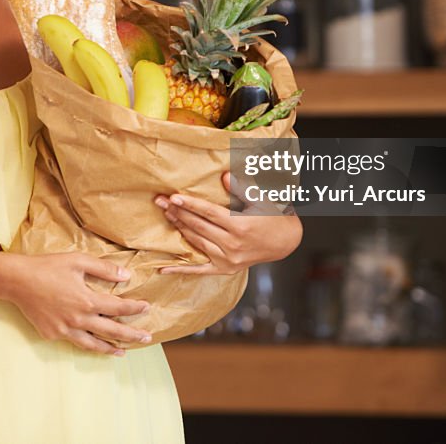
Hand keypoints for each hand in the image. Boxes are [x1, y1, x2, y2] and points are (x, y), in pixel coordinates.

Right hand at [6, 253, 151, 355]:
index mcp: (87, 300)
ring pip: (93, 344)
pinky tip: (92, 343)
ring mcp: (64, 330)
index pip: (118, 308)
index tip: (146, 308)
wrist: (17, 280)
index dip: (134, 308)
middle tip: (146, 339)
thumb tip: (126, 276)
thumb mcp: (78, 261)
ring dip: (110, 348)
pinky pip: (73, 341)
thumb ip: (104, 269)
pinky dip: (86, 343)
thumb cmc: (48, 267)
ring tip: (122, 352)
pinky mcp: (52, 334)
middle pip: (112, 331)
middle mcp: (78, 319)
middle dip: (132, 335)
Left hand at [155, 172, 302, 275]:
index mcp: (241, 226)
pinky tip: (163, 268)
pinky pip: (199, 270)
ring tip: (165, 215)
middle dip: (178, 213)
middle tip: (160, 201)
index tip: (173, 197)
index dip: (190, 205)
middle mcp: (233, 244)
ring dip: (179, 229)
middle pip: (199, 226)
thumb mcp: (262, 198)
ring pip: (196, 242)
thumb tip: (224, 176)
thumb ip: (241, 187)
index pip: (209, 213)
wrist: (285, 241)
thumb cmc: (274, 216)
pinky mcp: (226, 269)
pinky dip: (180, 270)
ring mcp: (228, 259)